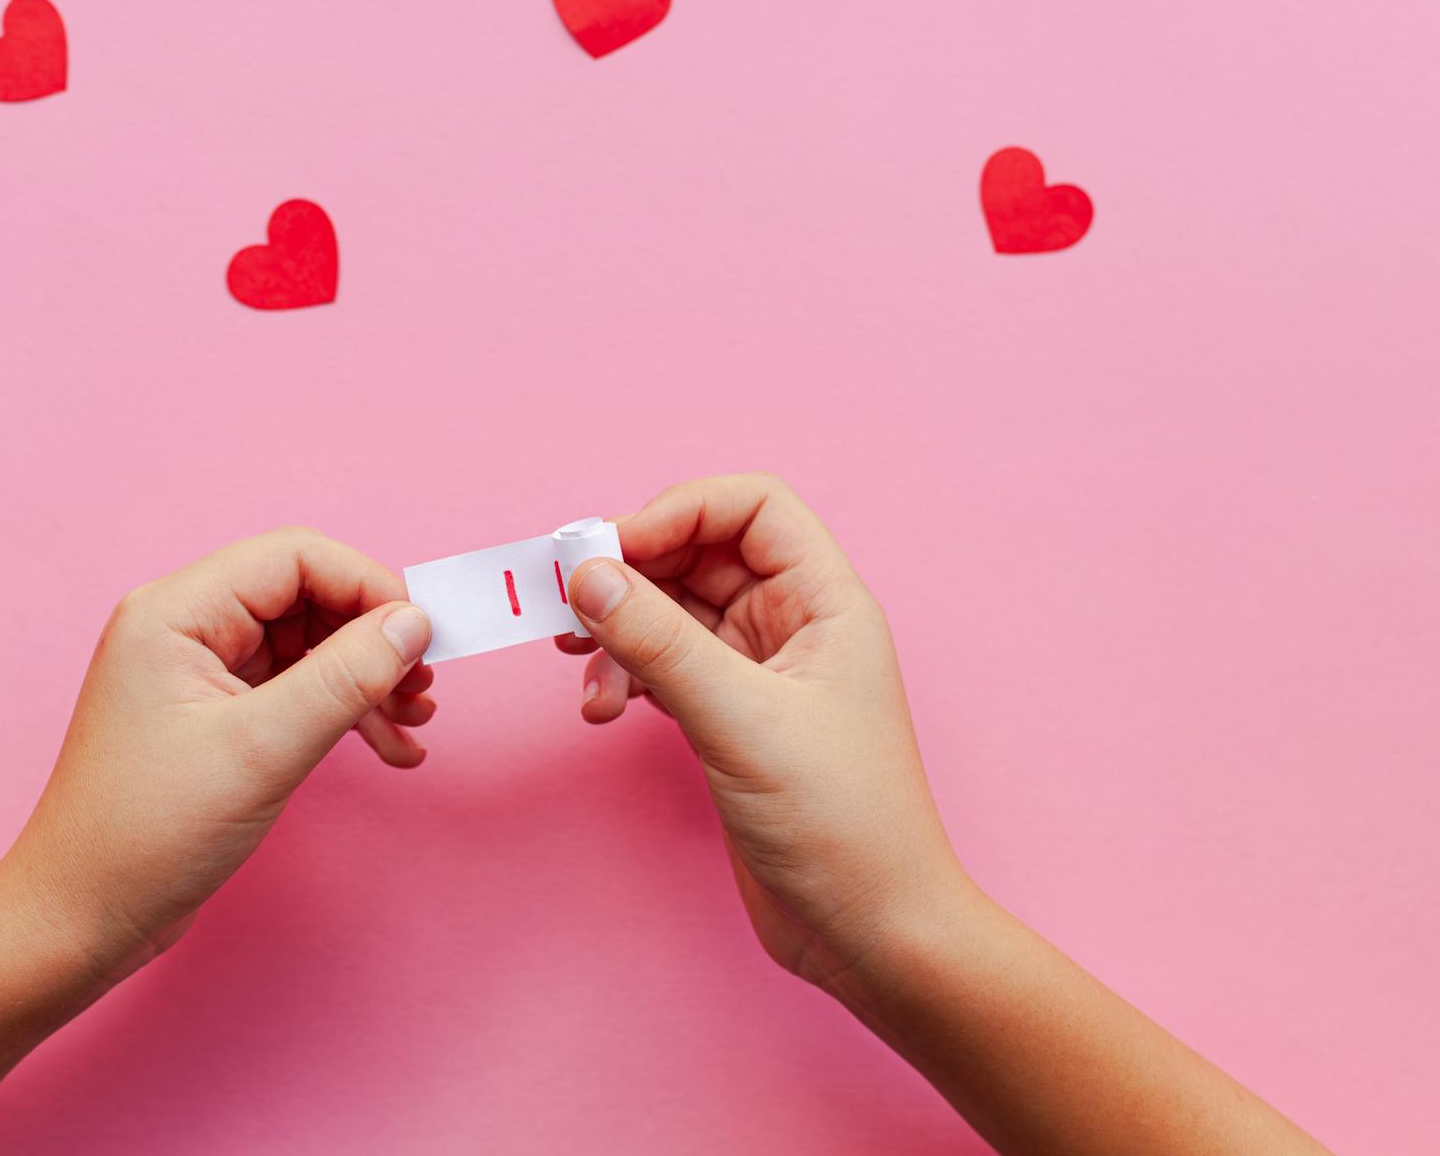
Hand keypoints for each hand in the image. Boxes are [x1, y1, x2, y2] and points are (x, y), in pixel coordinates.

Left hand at [0, 527, 435, 985]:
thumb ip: (345, 678)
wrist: (80, 921)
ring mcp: (197, 673)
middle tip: (422, 691)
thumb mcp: (262, 750)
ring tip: (413, 726)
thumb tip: (413, 624)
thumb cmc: (147, 835)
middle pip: (306, 597)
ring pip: (308, 646)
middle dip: (372, 640)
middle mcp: (183, 629)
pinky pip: (294, 690)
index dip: (367, 587)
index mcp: (176, 613)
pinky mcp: (213, 717)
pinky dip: (342, 713)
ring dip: (366, 680)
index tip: (422, 638)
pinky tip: (387, 748)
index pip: (294, 559)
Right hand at [560, 474, 965, 994]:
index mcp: (826, 603)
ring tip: (583, 672)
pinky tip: (603, 709)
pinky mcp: (731, 721)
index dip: (679, 511)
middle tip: (569, 604)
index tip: (613, 551)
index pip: (752, 508)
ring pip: (673, 615)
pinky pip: (665, 668)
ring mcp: (761, 675)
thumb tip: (587, 575)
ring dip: (620, 633)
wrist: (870, 932)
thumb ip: (659, 644)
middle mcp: (795, 627)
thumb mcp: (740, 720)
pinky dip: (626, 677)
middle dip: (632, 574)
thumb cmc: (842, 824)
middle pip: (699, 555)